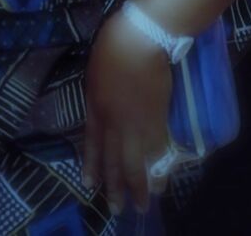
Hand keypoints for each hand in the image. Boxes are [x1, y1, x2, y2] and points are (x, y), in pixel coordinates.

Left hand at [82, 8, 173, 215]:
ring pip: (135, 164)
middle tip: (116, 209)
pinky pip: (157, 151)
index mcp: (95, 107)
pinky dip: (159, 168)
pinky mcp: (157, 120)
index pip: (91, 143)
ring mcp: (135, 124)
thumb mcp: (96, 71)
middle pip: (113, 160)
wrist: (139, 41)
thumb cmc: (115, 45)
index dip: (91, 164)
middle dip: (114, 187)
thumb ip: (99, 92)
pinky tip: (161, 181)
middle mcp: (113, 123)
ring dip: (138, 187)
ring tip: (143, 204)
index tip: (89, 183)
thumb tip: (103, 105)